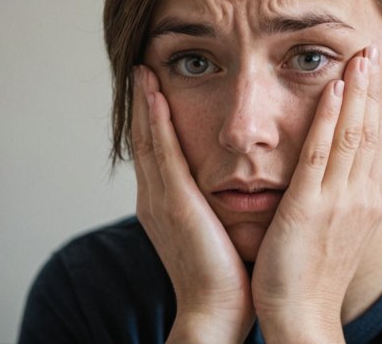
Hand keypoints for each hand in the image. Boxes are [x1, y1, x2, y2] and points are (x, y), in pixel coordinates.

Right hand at [132, 65, 253, 342]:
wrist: (217, 312)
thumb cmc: (227, 275)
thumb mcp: (218, 230)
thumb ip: (218, 204)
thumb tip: (239, 183)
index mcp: (168, 205)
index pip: (159, 151)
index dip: (153, 119)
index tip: (157, 89)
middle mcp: (156, 199)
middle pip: (146, 139)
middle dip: (143, 103)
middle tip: (142, 68)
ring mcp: (160, 200)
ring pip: (149, 139)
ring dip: (146, 102)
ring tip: (144, 69)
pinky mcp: (174, 204)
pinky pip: (163, 153)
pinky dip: (156, 122)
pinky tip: (156, 95)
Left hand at [251, 46, 381, 341]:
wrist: (302, 317)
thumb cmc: (311, 275)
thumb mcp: (335, 230)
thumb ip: (339, 198)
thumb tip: (340, 176)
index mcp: (366, 202)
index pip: (378, 143)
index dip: (380, 105)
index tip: (379, 73)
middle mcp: (361, 197)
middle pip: (373, 131)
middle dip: (375, 88)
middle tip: (376, 49)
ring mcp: (340, 201)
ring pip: (354, 134)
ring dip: (358, 91)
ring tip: (361, 54)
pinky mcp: (312, 208)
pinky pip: (323, 154)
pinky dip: (331, 119)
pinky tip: (333, 89)